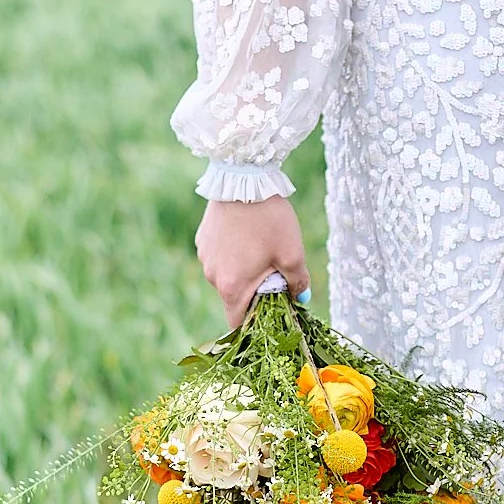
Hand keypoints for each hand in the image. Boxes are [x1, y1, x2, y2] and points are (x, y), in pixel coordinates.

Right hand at [196, 196, 312, 328]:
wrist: (244, 180)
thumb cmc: (270, 221)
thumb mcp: (293, 254)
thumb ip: (298, 282)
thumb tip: (301, 298)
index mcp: (232, 287)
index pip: (237, 323)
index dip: (255, 324)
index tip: (271, 314)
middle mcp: (212, 277)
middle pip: (234, 298)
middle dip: (254, 293)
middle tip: (275, 275)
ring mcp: (204, 257)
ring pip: (226, 276)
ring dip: (242, 272)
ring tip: (261, 250)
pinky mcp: (202, 239)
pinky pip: (219, 257)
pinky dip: (232, 255)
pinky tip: (247, 236)